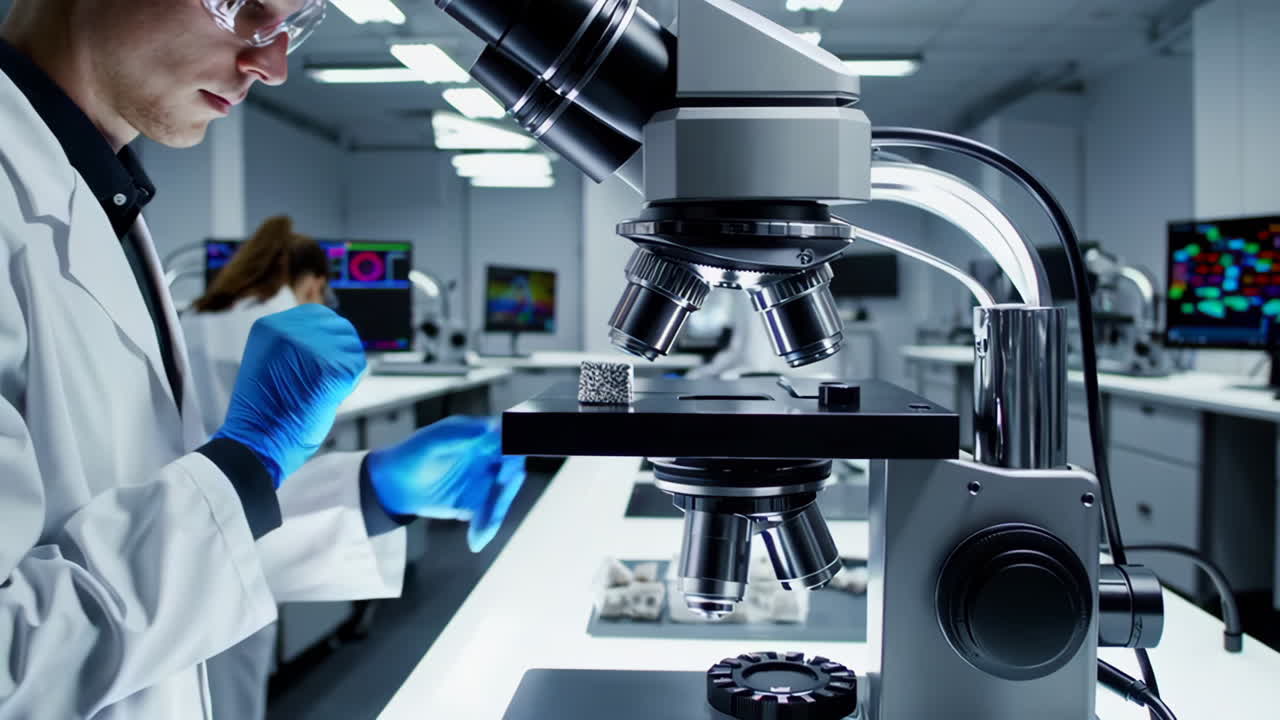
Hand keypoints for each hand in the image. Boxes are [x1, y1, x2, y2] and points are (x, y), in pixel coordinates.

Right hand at [214, 304, 365, 484]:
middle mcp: (287, 329)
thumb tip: (330, 335)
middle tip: (325, 382)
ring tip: (321, 392)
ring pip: (351, 347)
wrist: (255, 445)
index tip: (323, 363)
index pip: (319, 316)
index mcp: (270, 326)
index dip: (329, 340)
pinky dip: (348, 386)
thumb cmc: (265, 413)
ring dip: (346, 370)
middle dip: (341, 354)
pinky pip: (356, 368)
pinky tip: (327, 399)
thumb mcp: (270, 364)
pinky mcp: (329, 368)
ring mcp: (308, 346)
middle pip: (339, 328)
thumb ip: (295, 346)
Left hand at [366, 416, 526, 551]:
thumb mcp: (433, 441)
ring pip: (502, 496)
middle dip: (505, 491)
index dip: (515, 451)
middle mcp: (490, 458)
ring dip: (495, 515)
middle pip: (511, 471)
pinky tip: (476, 540)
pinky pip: (490, 515)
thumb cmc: (411, 454)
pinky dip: (486, 527)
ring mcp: (486, 481)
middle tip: (494, 508)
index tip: (507, 468)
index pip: (510, 439)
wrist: (394, 486)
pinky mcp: (479, 503)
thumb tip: (494, 426)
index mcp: (482, 436)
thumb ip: (462, 434)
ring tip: (480, 535)